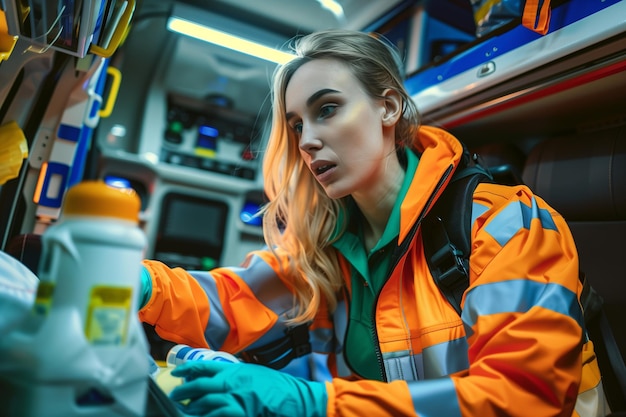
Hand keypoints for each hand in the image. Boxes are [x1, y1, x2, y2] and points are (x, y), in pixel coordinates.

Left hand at [170, 360, 327, 416]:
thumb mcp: (254, 373)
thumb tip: (220, 379)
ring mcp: (235, 400)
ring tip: (186, 409)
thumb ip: (236, 376)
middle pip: (200, 386)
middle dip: (184, 392)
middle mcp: (232, 383)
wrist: (294, 399)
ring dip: (194, 407)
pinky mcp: (240, 414)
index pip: (204, 366)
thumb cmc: (277, 387)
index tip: (177, 373)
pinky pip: (218, 416)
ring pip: (205, 404)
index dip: (187, 369)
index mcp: (235, 370)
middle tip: (175, 396)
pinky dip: (209, 416)